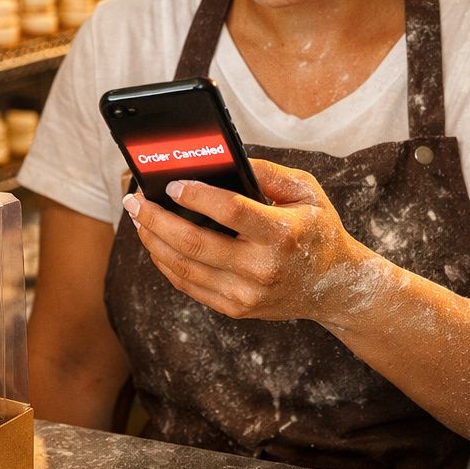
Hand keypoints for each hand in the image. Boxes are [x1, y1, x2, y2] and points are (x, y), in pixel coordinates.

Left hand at [122, 158, 386, 324]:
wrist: (335, 286)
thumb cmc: (318, 230)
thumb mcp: (306, 191)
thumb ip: (267, 172)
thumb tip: (222, 160)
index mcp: (282, 233)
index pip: (230, 211)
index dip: (196, 196)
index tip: (171, 184)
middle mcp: (263, 268)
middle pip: (194, 243)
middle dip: (155, 219)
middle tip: (134, 201)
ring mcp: (248, 294)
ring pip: (184, 268)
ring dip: (154, 241)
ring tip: (138, 219)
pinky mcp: (236, 308)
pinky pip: (190, 286)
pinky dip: (166, 264)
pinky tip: (156, 244)